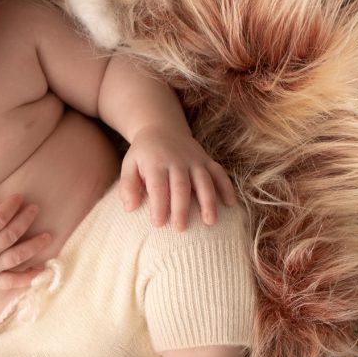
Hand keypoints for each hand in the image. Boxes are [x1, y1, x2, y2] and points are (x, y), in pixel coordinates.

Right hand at [0, 191, 51, 299]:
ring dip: (34, 246)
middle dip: (25, 219)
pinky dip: (27, 278)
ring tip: (48, 236)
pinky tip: (41, 272)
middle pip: (11, 234)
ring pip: (17, 256)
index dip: (10, 206)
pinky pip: (12, 281)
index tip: (19, 197)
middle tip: (36, 208)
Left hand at [120, 127, 236, 231]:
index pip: (158, 186)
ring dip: (208, 201)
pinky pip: (219, 173)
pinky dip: (226, 187)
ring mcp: (194, 160)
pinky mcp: (206, 160)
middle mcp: (177, 161)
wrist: (161, 128)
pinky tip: (230, 204)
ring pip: (203, 180)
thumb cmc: (143, 154)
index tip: (158, 224)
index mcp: (156, 163)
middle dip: (181, 208)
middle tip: (180, 228)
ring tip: (210, 221)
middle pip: (181, 186)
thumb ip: (127, 186)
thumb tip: (130, 209)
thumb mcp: (129, 165)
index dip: (158, 205)